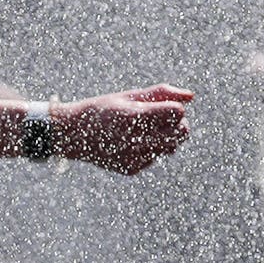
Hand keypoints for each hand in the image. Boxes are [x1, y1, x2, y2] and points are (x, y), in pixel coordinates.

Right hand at [55, 87, 192, 176]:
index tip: (163, 107)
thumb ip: (161, 93)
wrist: (71, 135)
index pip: (177, 112)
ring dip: (166, 138)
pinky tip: (131, 144)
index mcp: (134, 116)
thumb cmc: (102, 109)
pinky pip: (154, 158)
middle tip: (163, 119)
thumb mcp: (129, 96)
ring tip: (147, 131)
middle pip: (181, 133)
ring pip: (170, 147)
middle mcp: (135, 139)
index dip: (174, 108)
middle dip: (177, 125)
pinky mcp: (131, 169)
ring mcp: (134, 157)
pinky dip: (149, 150)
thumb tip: (191, 96)